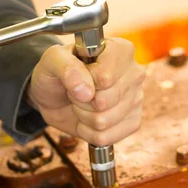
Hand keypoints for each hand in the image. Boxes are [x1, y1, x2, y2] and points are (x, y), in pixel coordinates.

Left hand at [27, 38, 144, 145]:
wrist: (54, 95)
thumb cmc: (56, 72)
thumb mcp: (52, 60)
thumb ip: (66, 67)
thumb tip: (86, 90)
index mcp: (119, 50)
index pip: (105, 78)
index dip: (85, 81)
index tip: (78, 74)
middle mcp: (134, 72)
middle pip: (104, 101)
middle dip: (81, 100)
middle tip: (77, 90)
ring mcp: (136, 98)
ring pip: (104, 121)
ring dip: (83, 116)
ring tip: (81, 102)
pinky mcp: (132, 121)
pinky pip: (106, 137)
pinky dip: (89, 132)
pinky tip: (87, 118)